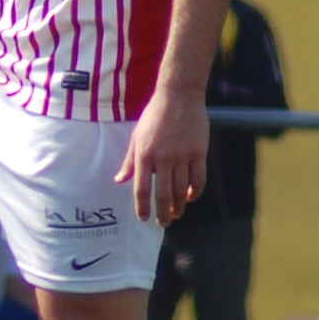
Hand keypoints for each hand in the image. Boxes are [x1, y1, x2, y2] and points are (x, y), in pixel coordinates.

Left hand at [116, 86, 208, 224]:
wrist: (179, 96)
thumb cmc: (154, 115)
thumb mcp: (136, 137)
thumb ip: (129, 161)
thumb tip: (119, 180)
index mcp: (144, 155)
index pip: (141, 189)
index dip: (142, 207)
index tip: (143, 218)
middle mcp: (163, 159)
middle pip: (163, 195)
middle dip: (162, 213)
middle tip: (163, 223)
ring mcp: (182, 156)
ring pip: (182, 191)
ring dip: (179, 206)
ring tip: (175, 214)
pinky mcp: (199, 153)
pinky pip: (198, 179)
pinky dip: (194, 192)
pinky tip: (189, 197)